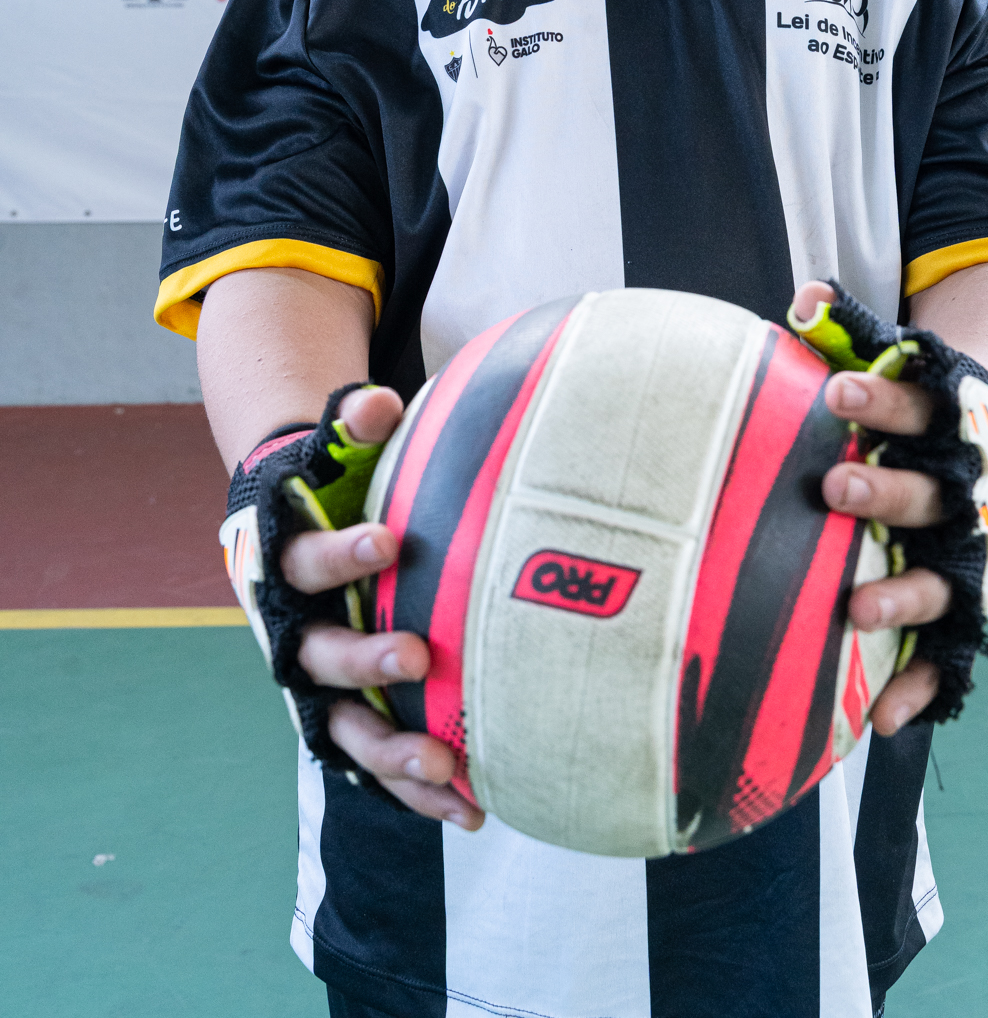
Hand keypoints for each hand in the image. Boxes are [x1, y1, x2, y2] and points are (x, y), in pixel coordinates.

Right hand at [280, 385, 484, 828]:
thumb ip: (354, 426)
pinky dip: (418, 789)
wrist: (292, 539)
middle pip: (321, 655)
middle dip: (366, 659)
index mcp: (290, 567)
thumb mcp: (334, 455)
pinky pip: (379, 762)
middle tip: (417, 656)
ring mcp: (322, 687)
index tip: (389, 542)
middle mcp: (297, 634)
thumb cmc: (329, 492)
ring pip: (346, 727)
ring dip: (393, 747)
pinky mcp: (348, 721)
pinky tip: (474, 809)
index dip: (342, 554)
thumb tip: (380, 401)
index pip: (307, 560)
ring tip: (446, 764)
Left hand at [794, 281, 950, 736]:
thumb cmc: (916, 410)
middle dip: (884, 493)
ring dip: (900, 593)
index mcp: (945, 429)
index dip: (877, 404)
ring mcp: (967, 555)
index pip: (914, 409)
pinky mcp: (964, 603)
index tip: (835, 395)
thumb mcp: (893, 365)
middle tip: (838, 485)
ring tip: (857, 607)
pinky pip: (944, 653)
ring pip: (940, 579)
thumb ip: (847, 332)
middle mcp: (962, 495)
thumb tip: (801, 294)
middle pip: (927, 496)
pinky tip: (883, 719)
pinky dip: (919, 685)